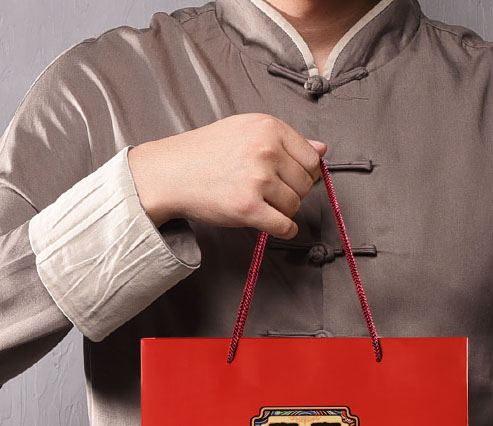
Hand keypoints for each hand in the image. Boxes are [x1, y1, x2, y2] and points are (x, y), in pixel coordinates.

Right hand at [126, 113, 327, 237]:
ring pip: (294, 206)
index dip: (303, 173)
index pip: (312, 158)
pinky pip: (284, 226)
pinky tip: (271, 224)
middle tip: (268, 193)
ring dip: (282, 211)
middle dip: (291, 193)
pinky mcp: (248, 208)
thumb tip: (322, 150)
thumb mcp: (246, 131)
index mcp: (268, 127)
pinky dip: (283, 230)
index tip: (287, 178)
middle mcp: (265, 150)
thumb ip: (285, 140)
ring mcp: (257, 179)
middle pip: (305, 184)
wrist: (170, 173)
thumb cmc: (206, 152)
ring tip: (260, 203)